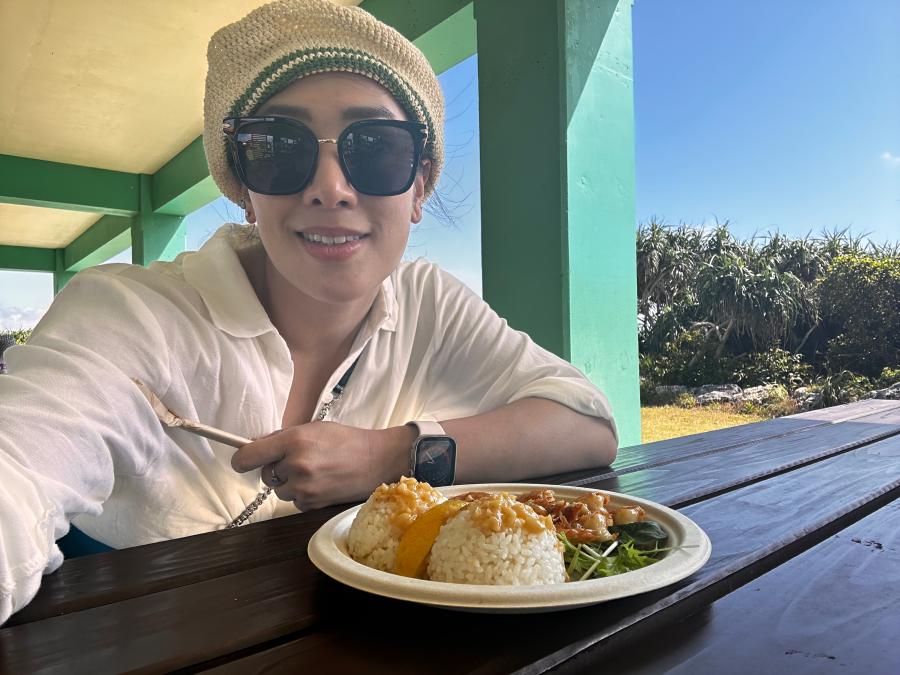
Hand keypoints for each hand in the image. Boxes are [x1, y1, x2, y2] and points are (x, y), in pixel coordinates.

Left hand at [230, 421, 412, 510]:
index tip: (241, 460)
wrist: (378, 460)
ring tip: (314, 471)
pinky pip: (295, 502)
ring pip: (279, 490)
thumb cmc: (347, 440)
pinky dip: (303, 495)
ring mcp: (304, 487)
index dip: (241, 459)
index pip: (249, 455)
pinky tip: (321, 483)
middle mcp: (296, 464)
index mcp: (294, 439)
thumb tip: (255, 446)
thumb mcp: (314, 428)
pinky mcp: (312, 504)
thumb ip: (283, 438)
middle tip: (298, 460)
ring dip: (290, 483)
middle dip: (276, 468)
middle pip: (264, 474)